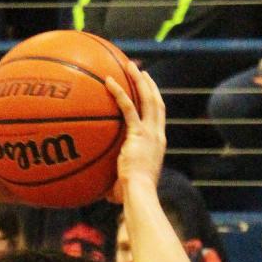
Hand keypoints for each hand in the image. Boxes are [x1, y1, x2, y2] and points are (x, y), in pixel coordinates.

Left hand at [104, 61, 164, 202]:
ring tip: (129, 65)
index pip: (158, 118)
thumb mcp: (126, 184)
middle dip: (149, 85)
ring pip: (146, 98)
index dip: (154, 102)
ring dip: (138, 80)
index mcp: (157, 144)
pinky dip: (119, 93)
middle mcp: (157, 135)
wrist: (139, 194)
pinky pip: (128, 108)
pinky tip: (108, 81)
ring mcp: (150, 133)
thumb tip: (103, 191)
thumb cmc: (131, 196)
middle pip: (156, 102)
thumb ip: (117, 181)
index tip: (148, 90)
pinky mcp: (138, 134)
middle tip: (140, 72)